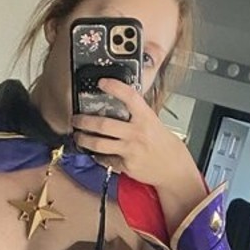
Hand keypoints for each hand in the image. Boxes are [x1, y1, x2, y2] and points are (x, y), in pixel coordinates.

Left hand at [73, 79, 210, 232]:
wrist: (173, 167)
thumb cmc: (162, 143)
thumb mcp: (153, 122)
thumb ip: (137, 115)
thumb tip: (119, 104)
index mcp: (146, 117)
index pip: (129, 97)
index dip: (115, 87)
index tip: (102, 82)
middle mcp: (137, 132)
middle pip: (103, 124)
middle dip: (84, 121)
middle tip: (76, 119)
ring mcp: (130, 150)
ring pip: (99, 144)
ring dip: (84, 139)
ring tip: (78, 136)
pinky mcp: (126, 165)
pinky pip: (106, 159)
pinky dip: (98, 155)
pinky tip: (94, 152)